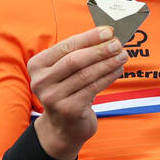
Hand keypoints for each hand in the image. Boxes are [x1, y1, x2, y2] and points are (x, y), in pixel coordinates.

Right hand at [28, 26, 128, 159]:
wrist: (64, 127)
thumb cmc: (69, 92)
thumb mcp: (66, 73)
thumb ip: (79, 54)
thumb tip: (107, 36)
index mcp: (37, 65)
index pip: (66, 46)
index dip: (89, 38)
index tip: (108, 31)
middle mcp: (41, 81)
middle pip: (75, 60)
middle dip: (99, 50)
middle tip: (117, 44)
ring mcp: (53, 97)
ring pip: (86, 75)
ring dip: (108, 63)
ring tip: (122, 55)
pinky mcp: (68, 109)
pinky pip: (93, 89)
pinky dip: (108, 77)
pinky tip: (119, 70)